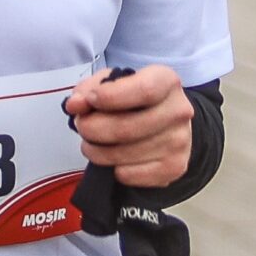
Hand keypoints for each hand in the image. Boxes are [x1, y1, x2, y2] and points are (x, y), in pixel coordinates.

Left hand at [66, 66, 191, 189]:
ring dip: (97, 151)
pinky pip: (131, 174)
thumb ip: (88, 89)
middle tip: (82, 126)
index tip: (89, 101)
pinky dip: (113, 169)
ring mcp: (180, 141)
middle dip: (92, 128)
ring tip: (92, 144)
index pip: (143, 90)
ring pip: (125, 154)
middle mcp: (179, 110)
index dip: (110, 97)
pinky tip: (113, 159)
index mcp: (166, 81)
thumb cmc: (132, 99)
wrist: (163, 122)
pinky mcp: (175, 167)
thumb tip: (75, 105)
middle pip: (127, 127)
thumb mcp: (110, 83)